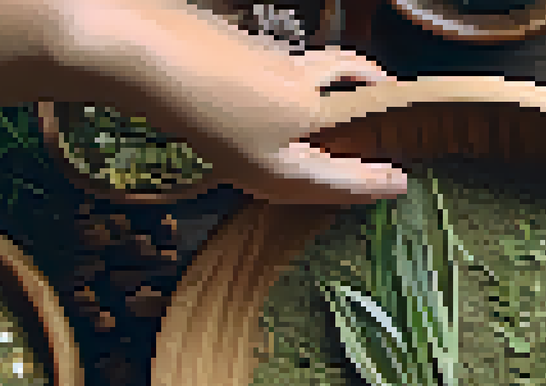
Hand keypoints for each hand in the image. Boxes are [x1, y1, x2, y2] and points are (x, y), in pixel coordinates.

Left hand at [0, 0, 408, 205]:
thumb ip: (337, 180)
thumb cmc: (218, 123)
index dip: (383, 96)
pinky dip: (258, 75)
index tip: (399, 103)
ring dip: (306, 78)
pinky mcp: (216, 41)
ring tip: (299, 105)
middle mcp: (292, 64)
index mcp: (314, 96)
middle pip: (334, 63)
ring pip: (292, 62)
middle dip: (356, 76)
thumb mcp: (279, 171)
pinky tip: (236, 96)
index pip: (365, 88)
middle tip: (368, 85)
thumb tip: (399, 183)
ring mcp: (252, 48)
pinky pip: (250, 60)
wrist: (146, 56)